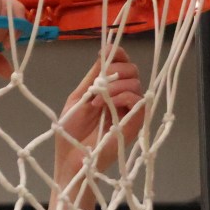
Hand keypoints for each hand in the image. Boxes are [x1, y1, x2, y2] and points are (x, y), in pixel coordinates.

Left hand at [55, 46, 143, 175]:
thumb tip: (105, 51)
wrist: (72, 158)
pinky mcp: (136, 121)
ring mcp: (131, 109)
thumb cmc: (71, 132)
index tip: (104, 54)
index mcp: (109, 89)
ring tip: (96, 101)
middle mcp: (123, 96)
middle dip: (114, 71)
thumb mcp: (79, 97)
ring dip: (114, 86)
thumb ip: (93, 77)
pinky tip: (107, 103)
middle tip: (97, 87)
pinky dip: (123, 95)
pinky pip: (138, 98)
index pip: (122, 63)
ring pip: (135, 81)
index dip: (117, 53)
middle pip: (131, 68)